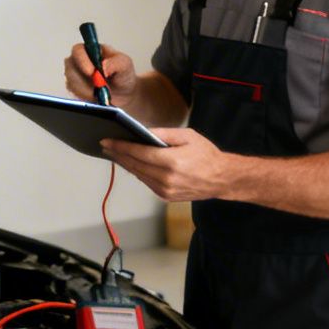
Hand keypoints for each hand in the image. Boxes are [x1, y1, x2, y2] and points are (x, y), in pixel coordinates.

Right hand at [66, 42, 137, 106]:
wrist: (124, 94)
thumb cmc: (123, 74)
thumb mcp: (125, 65)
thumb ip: (116, 63)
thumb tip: (103, 65)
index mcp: (90, 49)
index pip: (78, 50)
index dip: (82, 61)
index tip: (91, 72)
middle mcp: (79, 60)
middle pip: (70, 67)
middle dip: (83, 80)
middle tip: (99, 87)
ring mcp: (75, 74)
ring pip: (71, 82)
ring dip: (86, 90)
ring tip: (102, 91)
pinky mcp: (75, 88)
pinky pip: (74, 93)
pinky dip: (86, 96)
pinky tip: (97, 96)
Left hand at [101, 128, 236, 202]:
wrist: (222, 179)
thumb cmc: (206, 154)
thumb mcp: (187, 136)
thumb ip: (163, 134)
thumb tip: (142, 132)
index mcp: (171, 161)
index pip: (138, 153)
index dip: (120, 146)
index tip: (106, 140)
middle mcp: (166, 178)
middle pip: (134, 165)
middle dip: (118, 154)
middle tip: (106, 146)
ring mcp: (165, 190)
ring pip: (138, 175)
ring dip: (125, 164)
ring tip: (115, 154)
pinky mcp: (166, 197)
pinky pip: (146, 182)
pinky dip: (137, 172)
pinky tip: (131, 164)